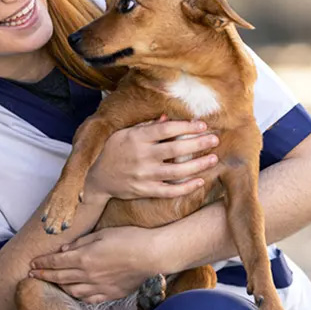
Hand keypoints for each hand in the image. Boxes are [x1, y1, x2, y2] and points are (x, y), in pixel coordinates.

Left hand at [29, 226, 165, 303]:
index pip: (55, 262)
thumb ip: (81, 242)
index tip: (32, 263)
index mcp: (83, 258)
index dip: (42, 262)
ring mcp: (99, 287)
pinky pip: (89, 299)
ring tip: (54, 282)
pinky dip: (79, 296)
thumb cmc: (129, 239)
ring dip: (60, 286)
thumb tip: (64, 249)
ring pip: (72, 290)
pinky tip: (76, 292)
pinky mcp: (110, 293)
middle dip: (44, 275)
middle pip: (59, 277)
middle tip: (33, 274)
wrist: (152, 255)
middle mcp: (88, 275)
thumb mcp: (102, 234)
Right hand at [83, 115, 218, 202]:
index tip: (203, 125)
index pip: (167, 129)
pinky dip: (186, 188)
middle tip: (215, 139)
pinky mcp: (145, 191)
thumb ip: (146, 127)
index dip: (187, 126)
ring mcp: (144, 176)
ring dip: (198, 165)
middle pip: (176, 149)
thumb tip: (167, 118)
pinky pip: (169, 191)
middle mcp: (142, 157)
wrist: (95, 178)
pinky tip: (200, 181)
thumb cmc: (112, 150)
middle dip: (198, 143)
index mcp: (137, 138)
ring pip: (177, 171)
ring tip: (213, 158)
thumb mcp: (124, 133)